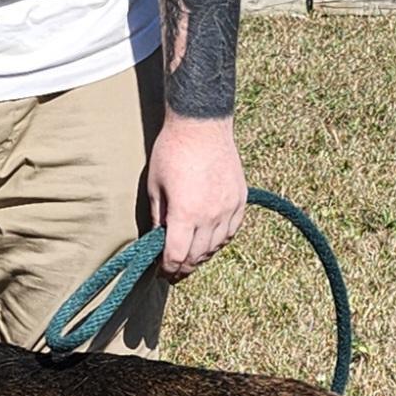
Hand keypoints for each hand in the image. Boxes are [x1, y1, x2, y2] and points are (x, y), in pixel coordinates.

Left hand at [146, 116, 245, 278]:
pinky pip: (232, 230)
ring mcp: (228, 208)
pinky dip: (220, 240)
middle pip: (197, 255)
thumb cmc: (172, 151)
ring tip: (191, 258)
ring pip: (217, 246)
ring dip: (202, 255)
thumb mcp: (155, 186)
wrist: (202, 124)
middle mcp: (210, 215)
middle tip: (175, 271)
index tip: (163, 271)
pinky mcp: (240, 199)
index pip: (176, 255)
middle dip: (184, 267)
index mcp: (185, 213)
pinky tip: (210, 241)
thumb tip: (159, 239)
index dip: (168, 268)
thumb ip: (158, 216)